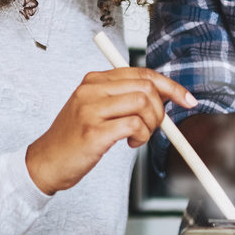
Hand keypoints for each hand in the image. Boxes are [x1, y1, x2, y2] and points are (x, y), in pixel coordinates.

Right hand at [26, 68, 195, 194]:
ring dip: (151, 125)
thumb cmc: (75, 138)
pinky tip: (130, 143)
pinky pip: (134, 125)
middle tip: (153, 127)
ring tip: (138, 137)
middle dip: (160, 110)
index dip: (170, 86)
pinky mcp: (93, 131)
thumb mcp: (95, 109)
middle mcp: (91, 90)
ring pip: (143, 103)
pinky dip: (141, 136)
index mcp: (94, 80)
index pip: (142, 73)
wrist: (46, 162)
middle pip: (146, 86)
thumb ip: (124, 98)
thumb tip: (164, 96)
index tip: (187, 99)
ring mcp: (90, 110)